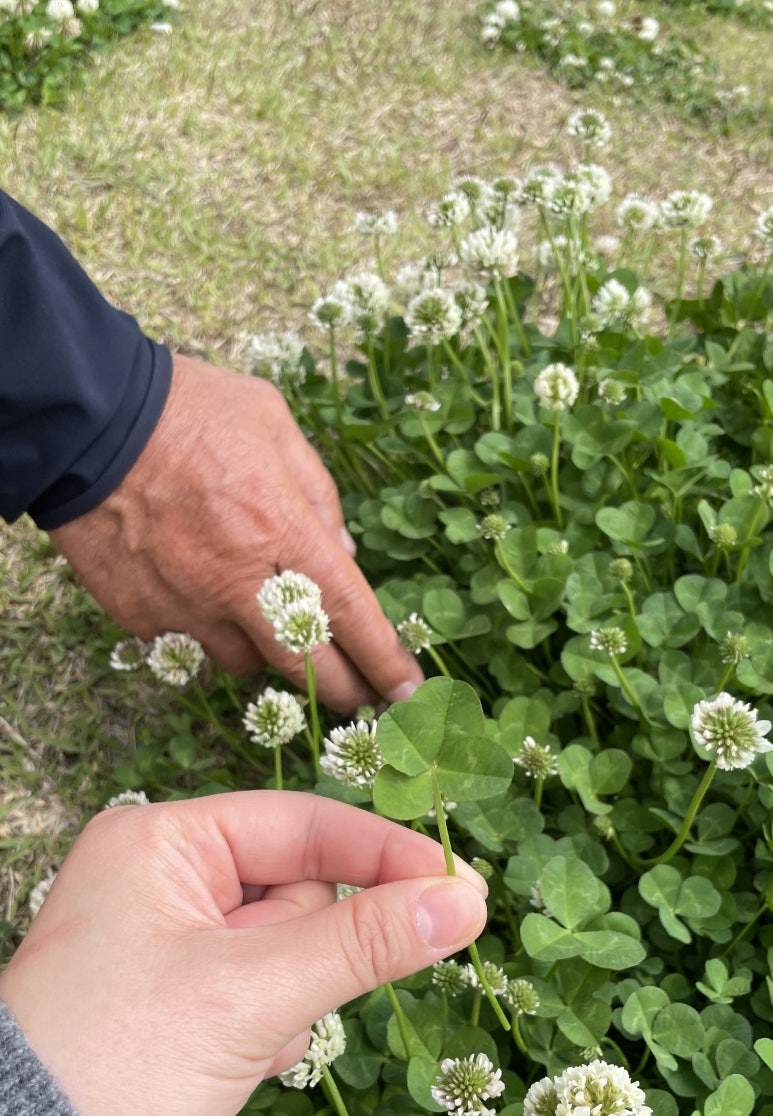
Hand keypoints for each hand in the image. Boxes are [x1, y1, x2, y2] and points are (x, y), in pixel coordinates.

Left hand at [0, 793, 486, 1115]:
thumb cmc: (120, 1062)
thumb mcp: (251, 994)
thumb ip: (363, 943)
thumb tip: (466, 903)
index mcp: (162, 842)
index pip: (303, 824)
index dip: (384, 853)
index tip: (462, 887)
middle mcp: (163, 875)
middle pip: (301, 889)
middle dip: (310, 953)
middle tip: (285, 1001)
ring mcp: (170, 936)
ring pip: (290, 947)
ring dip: (289, 1000)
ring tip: (241, 1044)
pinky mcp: (179, 992)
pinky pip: (263, 988)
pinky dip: (267, 1026)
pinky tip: (231, 1063)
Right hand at [49, 355, 423, 712]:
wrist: (86, 422)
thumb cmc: (189, 410)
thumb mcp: (275, 424)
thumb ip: (319, 493)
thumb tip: (344, 554)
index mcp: (283, 529)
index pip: (351, 616)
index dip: (384, 662)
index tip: (405, 691)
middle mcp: (240, 581)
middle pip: (306, 667)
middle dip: (342, 691)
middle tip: (360, 700)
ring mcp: (188, 607)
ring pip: (246, 664)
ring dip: (266, 654)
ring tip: (263, 622)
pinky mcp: (144, 618)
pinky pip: (190, 646)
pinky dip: (207, 634)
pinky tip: (201, 598)